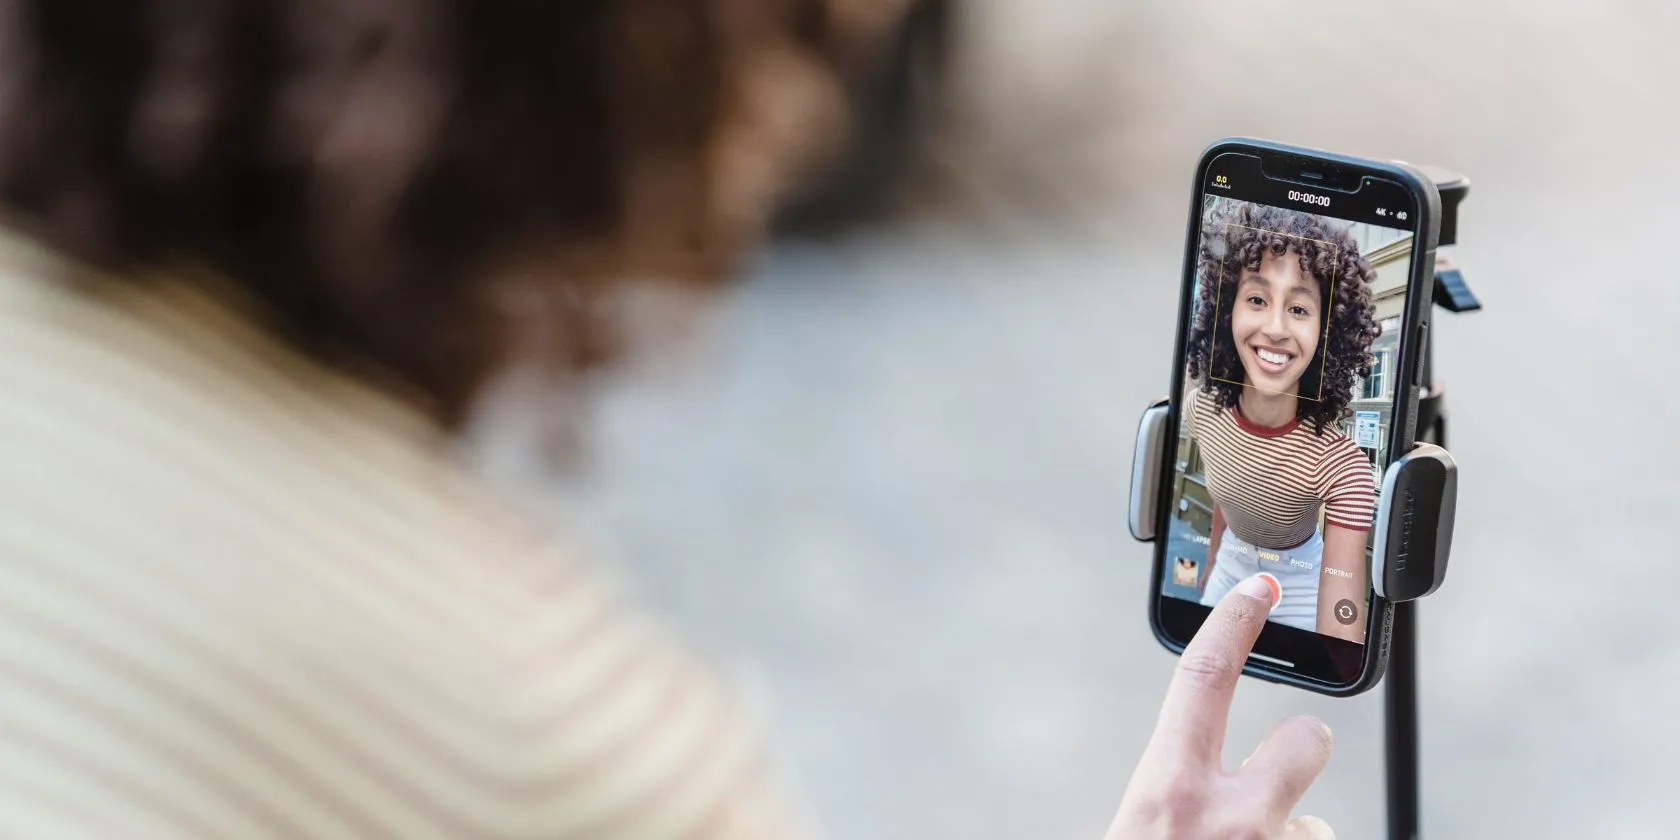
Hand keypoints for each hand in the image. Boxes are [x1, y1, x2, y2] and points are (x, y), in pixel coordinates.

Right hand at [1105, 575, 1335, 838]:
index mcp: (1168, 793)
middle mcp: (1232, 819)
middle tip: (1277, 766)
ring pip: (1312, 821)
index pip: (1204, 679)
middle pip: (1306, 738)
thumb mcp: (1132, 832)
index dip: (1235, 625)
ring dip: (1284, 833)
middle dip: (1303, 740)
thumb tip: (1183, 793)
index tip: (1258, 592)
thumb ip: (1164, 801)